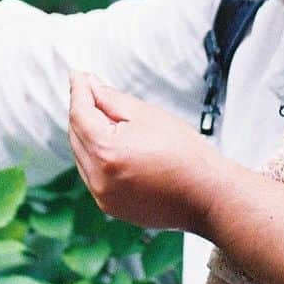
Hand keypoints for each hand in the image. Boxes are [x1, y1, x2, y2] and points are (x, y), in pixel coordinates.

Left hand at [68, 71, 221, 230]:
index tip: (78, 76)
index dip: (79, 91)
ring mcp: (103, 197)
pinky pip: (92, 175)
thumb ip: (112, 99)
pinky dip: (95, 157)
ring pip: (81, 156)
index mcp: (106, 153)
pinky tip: (112, 145)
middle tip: (92, 91)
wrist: (207, 196)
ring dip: (87, 134)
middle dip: (82, 111)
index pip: (80, 114)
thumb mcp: (147, 115)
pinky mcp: (111, 207)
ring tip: (107, 118)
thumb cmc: (186, 156)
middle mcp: (99, 179)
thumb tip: (91, 87)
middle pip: (76, 135)